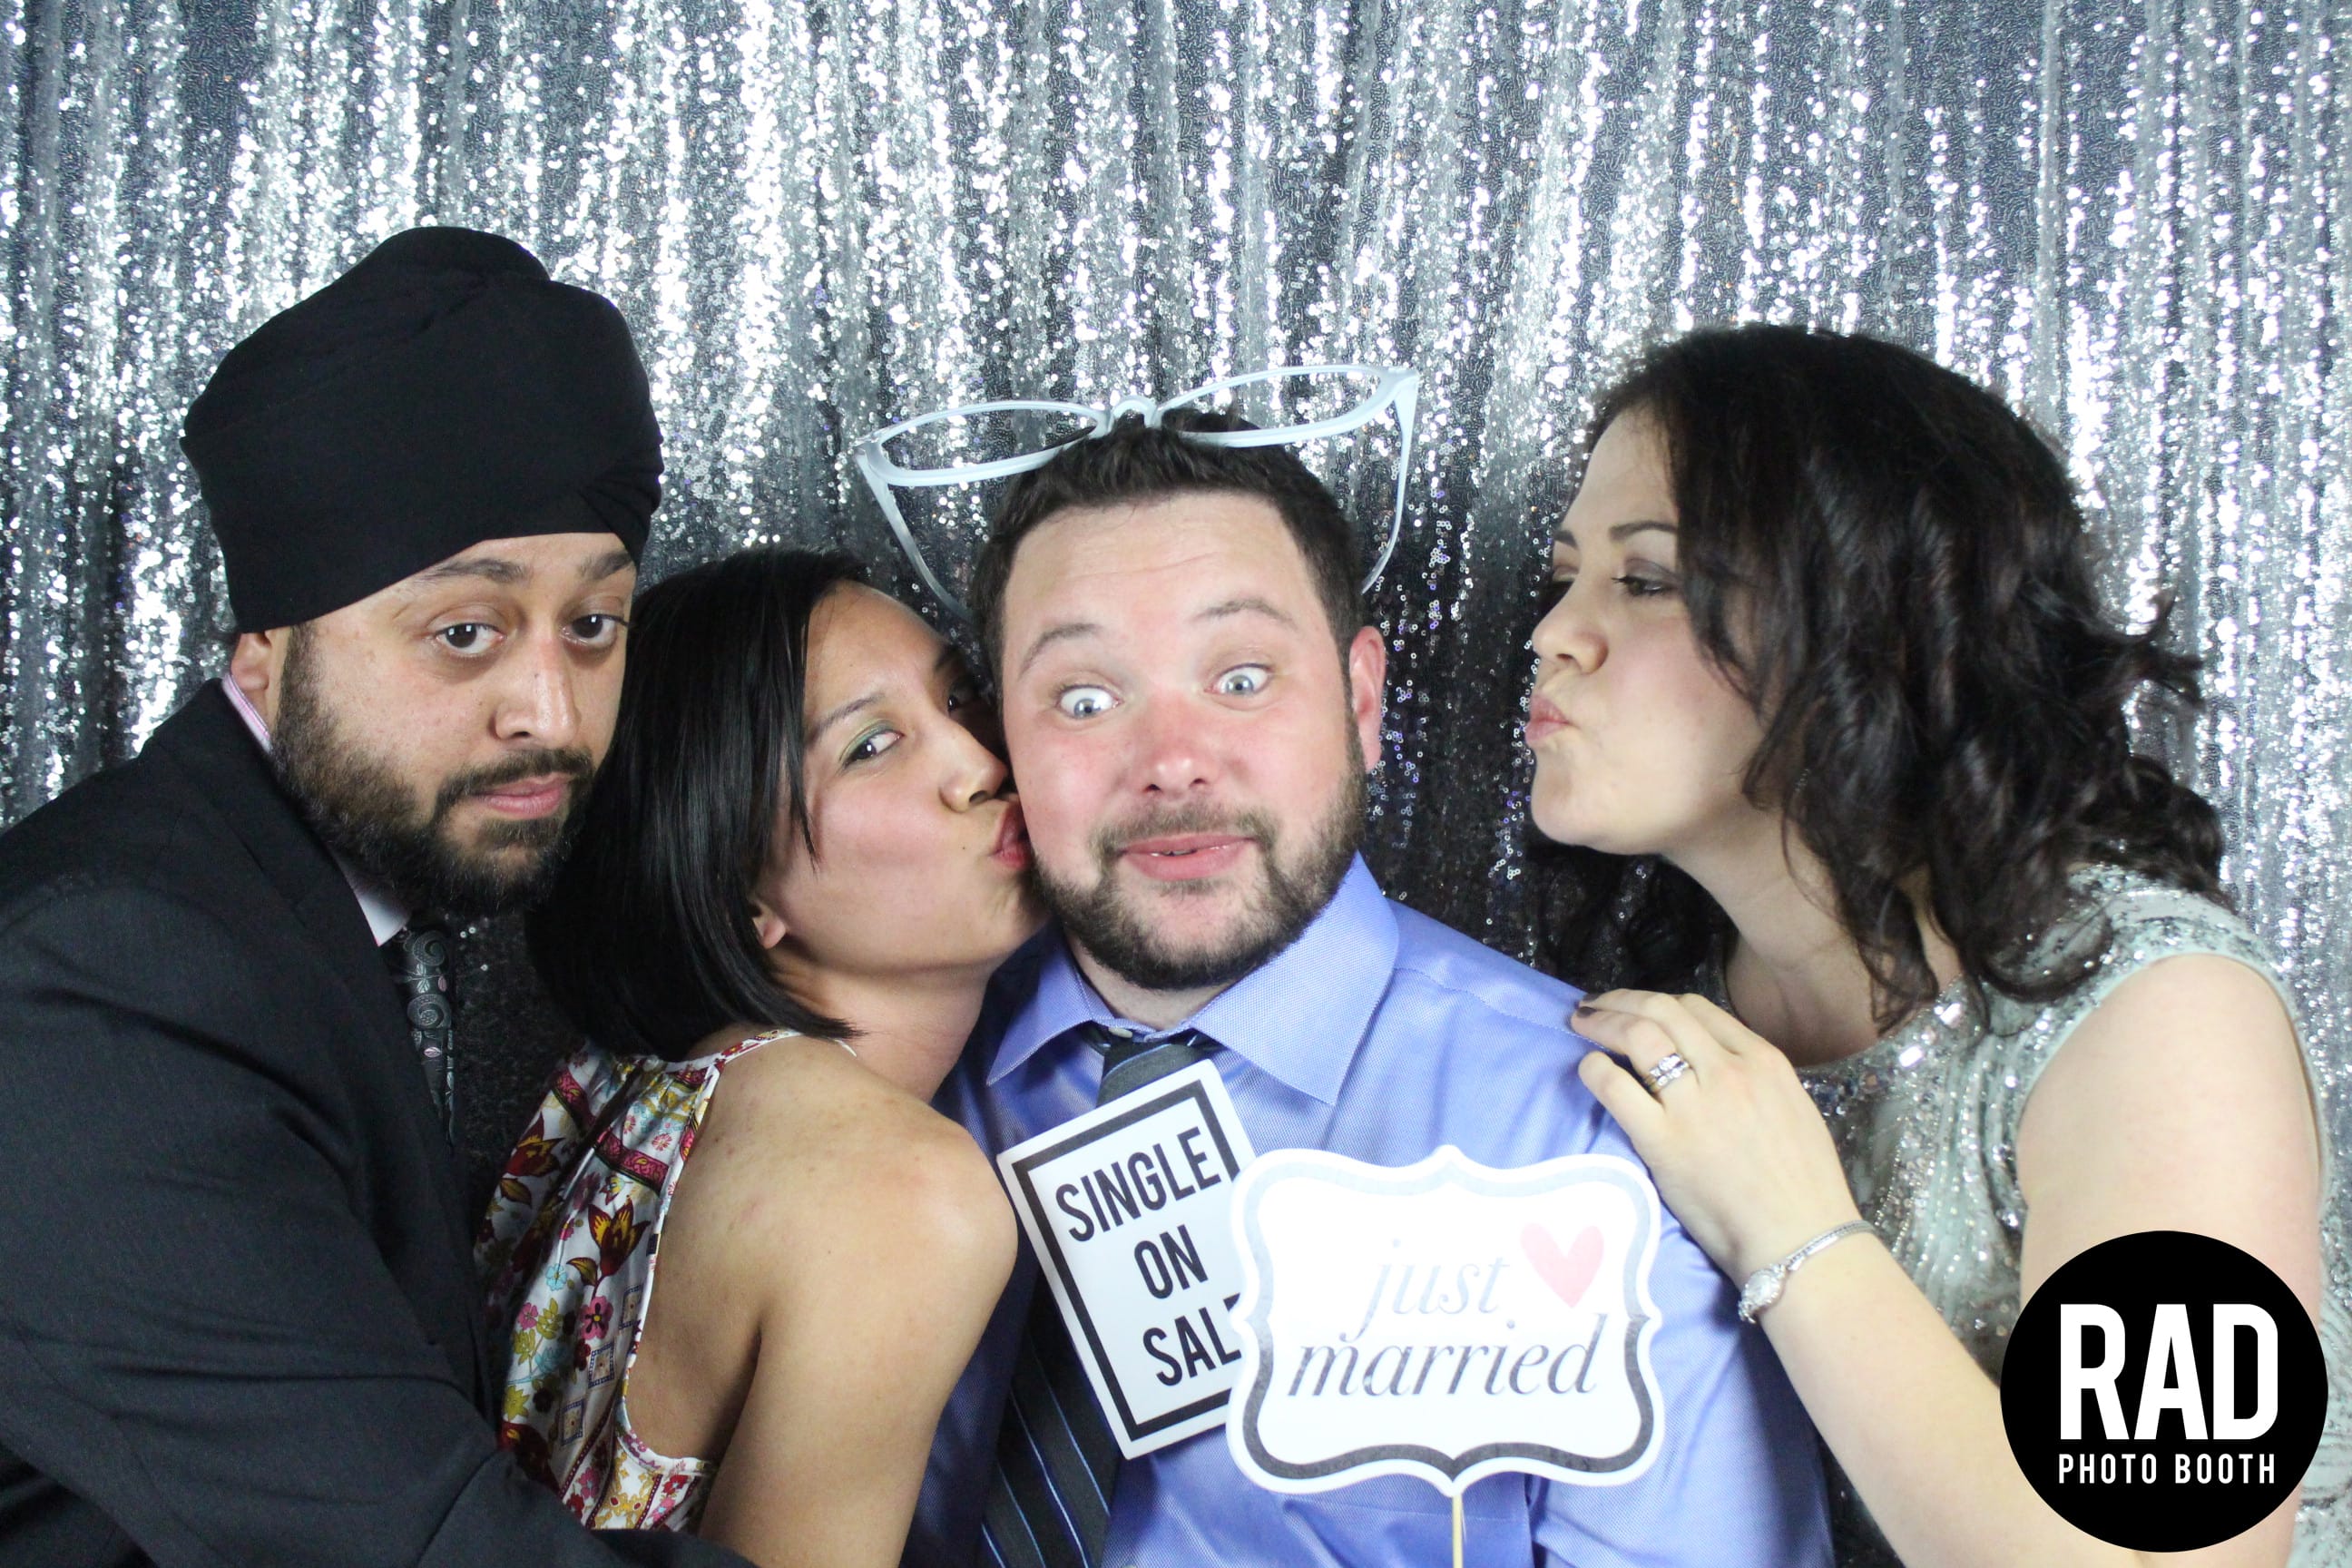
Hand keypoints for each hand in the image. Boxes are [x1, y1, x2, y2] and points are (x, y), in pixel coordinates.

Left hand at [1572, 989, 1862, 1281]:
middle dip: (1622, 1000)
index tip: (1639, 1009)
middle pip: (1662, 1011)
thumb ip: (1754, 1080)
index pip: (1698, 1009)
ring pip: (1638, 1035)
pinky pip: (1615, 1085)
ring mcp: (1693, 1103)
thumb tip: (1714, 1065)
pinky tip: (1588, 1069)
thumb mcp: (1794, 1110)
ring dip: (1602, 1022)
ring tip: (1581, 1023)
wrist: (1802, 1239)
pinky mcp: (1662, 1139)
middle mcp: (1727, 1070)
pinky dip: (1594, 1069)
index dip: (1659, 1003)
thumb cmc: (1805, 1187)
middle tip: (1595, 1005)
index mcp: (1764, 1061)